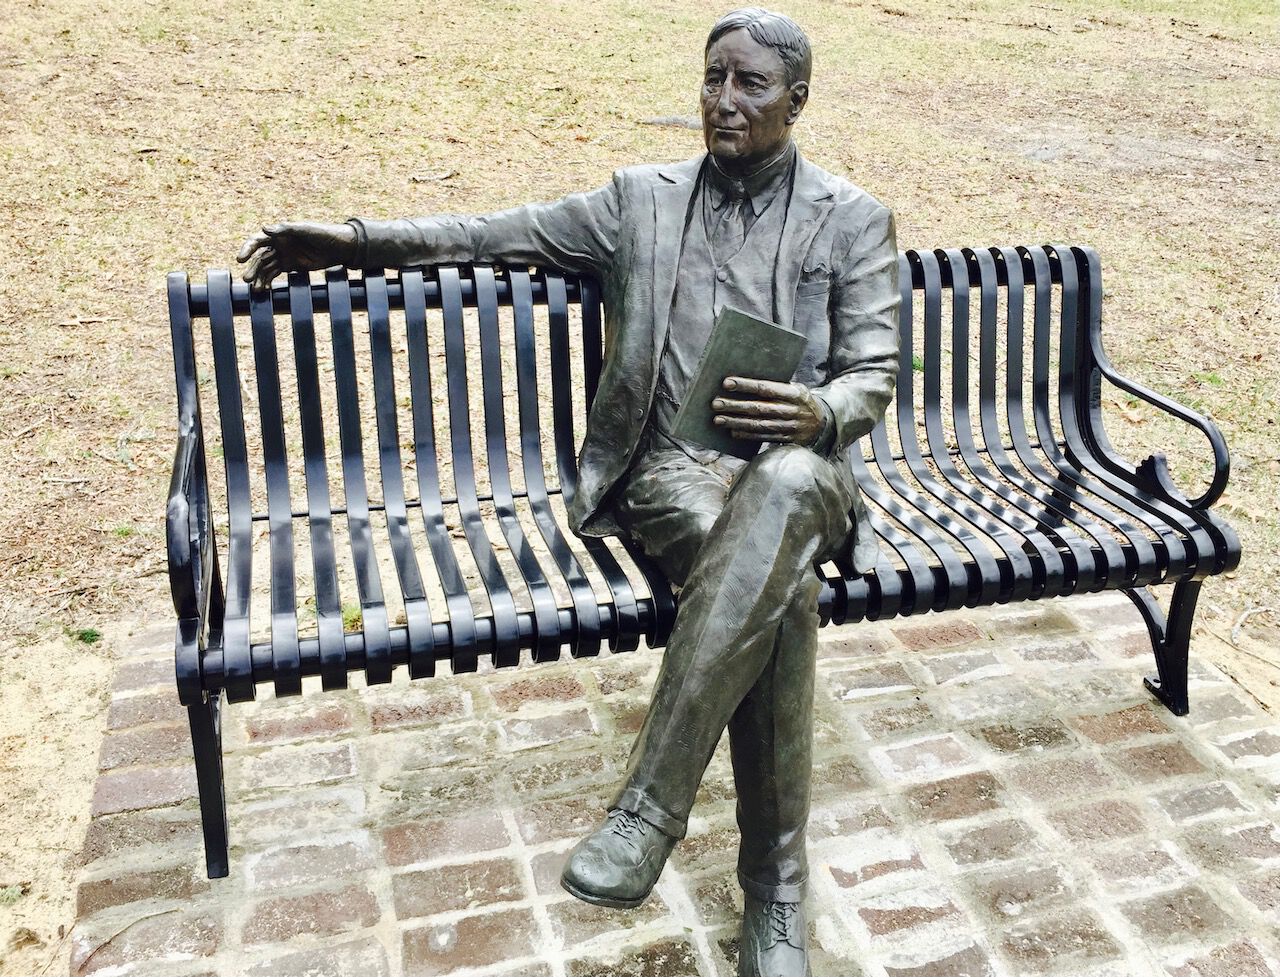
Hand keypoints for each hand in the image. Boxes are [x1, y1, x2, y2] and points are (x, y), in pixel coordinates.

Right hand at [236, 222, 359, 290]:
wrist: (340, 247)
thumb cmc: (323, 233)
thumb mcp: (305, 230)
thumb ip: (285, 229)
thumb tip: (264, 228)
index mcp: (279, 233)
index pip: (257, 241)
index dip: (247, 249)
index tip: (241, 259)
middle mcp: (278, 244)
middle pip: (260, 257)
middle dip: (253, 268)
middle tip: (246, 279)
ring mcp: (284, 256)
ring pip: (266, 268)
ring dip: (259, 278)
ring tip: (255, 289)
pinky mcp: (291, 266)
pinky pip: (275, 274)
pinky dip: (268, 281)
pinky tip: (263, 290)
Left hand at [712, 376, 823, 444]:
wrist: (824, 423)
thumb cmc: (802, 401)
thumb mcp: (796, 389)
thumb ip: (777, 387)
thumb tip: (746, 383)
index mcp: (794, 393)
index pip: (766, 388)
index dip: (746, 385)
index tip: (727, 383)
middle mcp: (792, 410)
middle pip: (759, 408)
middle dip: (735, 406)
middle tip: (716, 403)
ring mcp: (789, 427)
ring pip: (758, 425)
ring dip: (736, 422)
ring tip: (718, 420)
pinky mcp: (786, 439)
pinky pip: (764, 437)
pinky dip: (747, 435)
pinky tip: (732, 432)